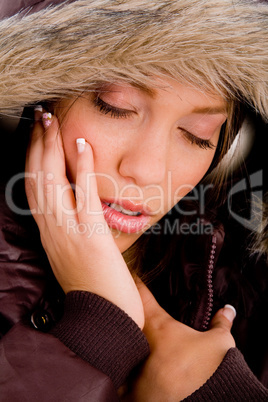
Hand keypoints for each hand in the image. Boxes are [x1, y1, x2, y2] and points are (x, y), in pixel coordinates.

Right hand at [25, 111, 143, 328]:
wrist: (104, 318)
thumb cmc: (93, 286)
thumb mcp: (73, 254)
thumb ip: (70, 228)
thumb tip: (74, 204)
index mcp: (49, 231)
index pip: (32, 187)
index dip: (31, 158)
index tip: (36, 135)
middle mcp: (52, 228)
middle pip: (36, 178)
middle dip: (37, 144)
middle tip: (41, 116)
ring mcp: (68, 231)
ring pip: (51, 182)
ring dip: (52, 148)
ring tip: (53, 121)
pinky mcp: (90, 235)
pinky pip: (82, 195)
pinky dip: (81, 168)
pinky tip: (82, 145)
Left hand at [121, 281, 235, 400]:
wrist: (204, 399)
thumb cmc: (209, 367)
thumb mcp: (219, 341)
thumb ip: (221, 323)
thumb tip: (228, 310)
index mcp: (159, 326)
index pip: (142, 296)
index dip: (135, 283)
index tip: (131, 274)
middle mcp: (142, 342)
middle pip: (123, 319)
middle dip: (121, 312)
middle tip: (122, 307)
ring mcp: (136, 365)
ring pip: (118, 346)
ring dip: (118, 340)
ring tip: (116, 337)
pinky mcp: (136, 388)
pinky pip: (122, 376)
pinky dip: (121, 372)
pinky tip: (121, 370)